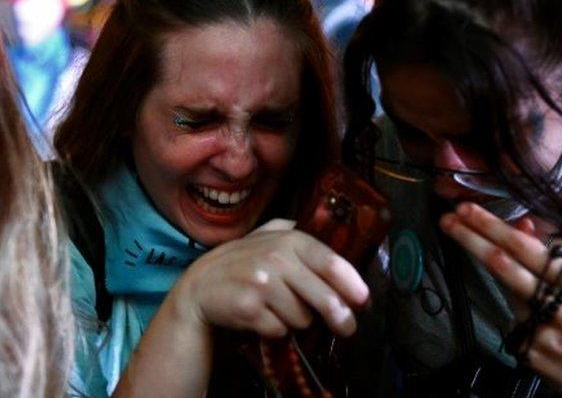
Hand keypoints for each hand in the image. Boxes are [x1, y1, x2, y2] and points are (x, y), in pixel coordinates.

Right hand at [168, 218, 369, 338]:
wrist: (198, 288)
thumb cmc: (239, 264)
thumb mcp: (264, 236)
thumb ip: (293, 231)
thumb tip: (335, 240)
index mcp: (287, 239)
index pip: (330, 262)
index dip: (352, 284)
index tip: (363, 300)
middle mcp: (275, 258)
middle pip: (325, 298)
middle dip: (340, 317)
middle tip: (346, 327)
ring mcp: (261, 284)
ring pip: (303, 318)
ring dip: (297, 321)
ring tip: (280, 311)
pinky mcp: (249, 308)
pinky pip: (280, 330)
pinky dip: (276, 330)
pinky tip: (263, 319)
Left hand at [439, 203, 561, 396]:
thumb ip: (548, 262)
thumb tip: (521, 225)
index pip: (524, 246)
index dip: (491, 226)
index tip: (466, 210)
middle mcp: (558, 302)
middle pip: (502, 264)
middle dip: (470, 239)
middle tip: (447, 220)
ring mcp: (542, 329)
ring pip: (508, 299)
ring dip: (511, 296)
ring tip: (543, 311)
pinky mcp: (530, 353)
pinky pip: (513, 330)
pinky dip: (522, 328)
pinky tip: (546, 340)